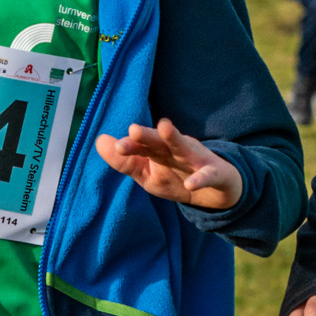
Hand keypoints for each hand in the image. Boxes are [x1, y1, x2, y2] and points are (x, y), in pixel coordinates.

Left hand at [94, 117, 242, 209]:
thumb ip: (124, 160)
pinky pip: (207, 176)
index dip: (130, 146)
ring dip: (174, 138)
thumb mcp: (148, 173)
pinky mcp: (214, 173)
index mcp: (159, 151)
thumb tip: (100, 140)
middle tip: (133, 129)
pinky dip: (200, 179)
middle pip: (159, 141)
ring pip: (183, 147)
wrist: (216, 189)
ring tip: (164, 126)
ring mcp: (195, 160)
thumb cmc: (177, 175)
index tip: (116, 145)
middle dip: (148, 135)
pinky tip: (191, 183)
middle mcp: (175, 151)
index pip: (141, 147)